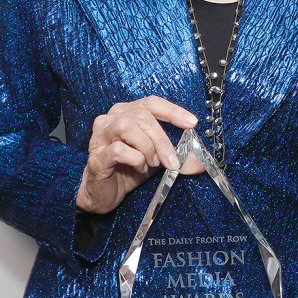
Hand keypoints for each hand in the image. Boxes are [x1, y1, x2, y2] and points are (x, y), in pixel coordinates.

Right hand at [76, 96, 201, 214]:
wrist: (104, 194)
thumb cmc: (128, 170)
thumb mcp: (158, 159)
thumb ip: (177, 155)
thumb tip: (201, 162)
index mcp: (126, 113)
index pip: (151, 103)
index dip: (173, 111)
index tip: (192, 123)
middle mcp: (110, 119)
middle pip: (143, 116)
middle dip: (163, 140)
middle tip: (172, 160)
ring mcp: (100, 136)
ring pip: (127, 127)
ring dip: (147, 147)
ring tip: (150, 163)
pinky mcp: (96, 156)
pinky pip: (118, 150)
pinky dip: (135, 159)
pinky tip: (138, 167)